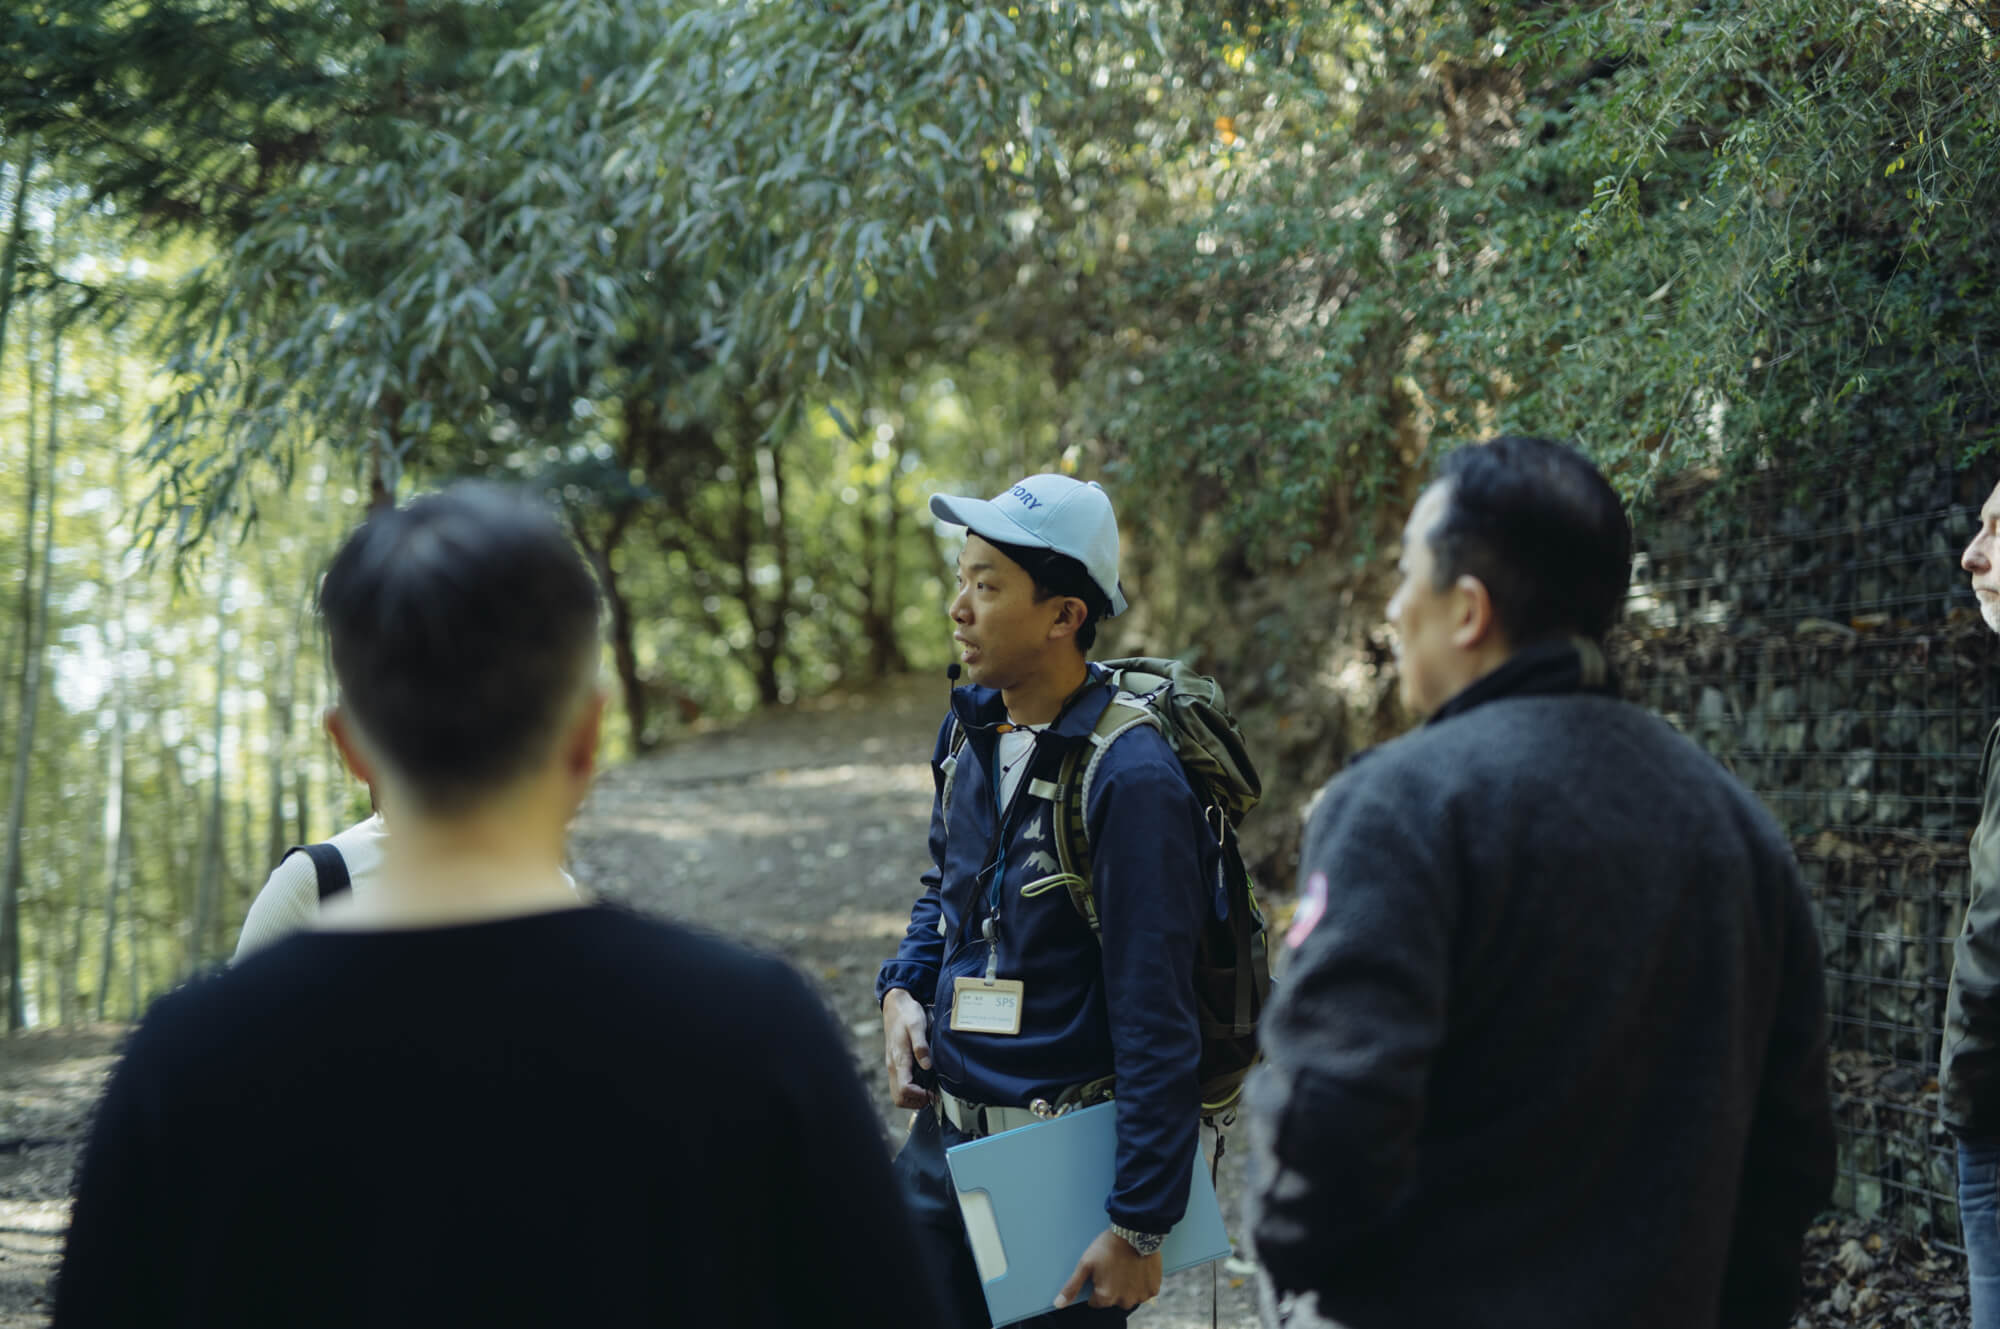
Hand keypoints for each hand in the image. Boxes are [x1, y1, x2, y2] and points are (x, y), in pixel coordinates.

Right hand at [881, 988, 932, 1107]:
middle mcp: (893, 1066)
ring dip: (913, 1098)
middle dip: (915, 1102)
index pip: (904, 1089)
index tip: (932, 1093)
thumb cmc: (907, 1014)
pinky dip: (910, 1090)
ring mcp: (893, 1066)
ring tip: (929, 1091)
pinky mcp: (895, 1063)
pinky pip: (899, 1084)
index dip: (919, 1096)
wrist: (896, 1005)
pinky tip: (923, 1082)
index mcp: (898, 1059)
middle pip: (898, 1097)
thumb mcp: (917, 1025)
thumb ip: (921, 1045)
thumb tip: (927, 1065)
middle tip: (931, 1096)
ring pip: (897, 1093)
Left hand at [1053, 1228, 1162, 1311]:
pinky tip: (1138, 1269)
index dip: (1097, 1285)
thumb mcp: (1086, 1263)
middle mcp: (1124, 1301)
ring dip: (1128, 1287)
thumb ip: (1072, 1286)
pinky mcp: (1153, 1289)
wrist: (1136, 1231)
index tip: (1100, 1271)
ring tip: (1126, 1267)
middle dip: (1112, 1288)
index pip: (1096, 1301)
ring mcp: (1140, 1296)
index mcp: (1106, 1297)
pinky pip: (1145, 1292)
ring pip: (1130, 1297)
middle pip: (1114, 1300)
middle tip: (1114, 1267)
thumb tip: (1058, 1304)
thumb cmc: (1108, 1246)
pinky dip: (1141, 1284)